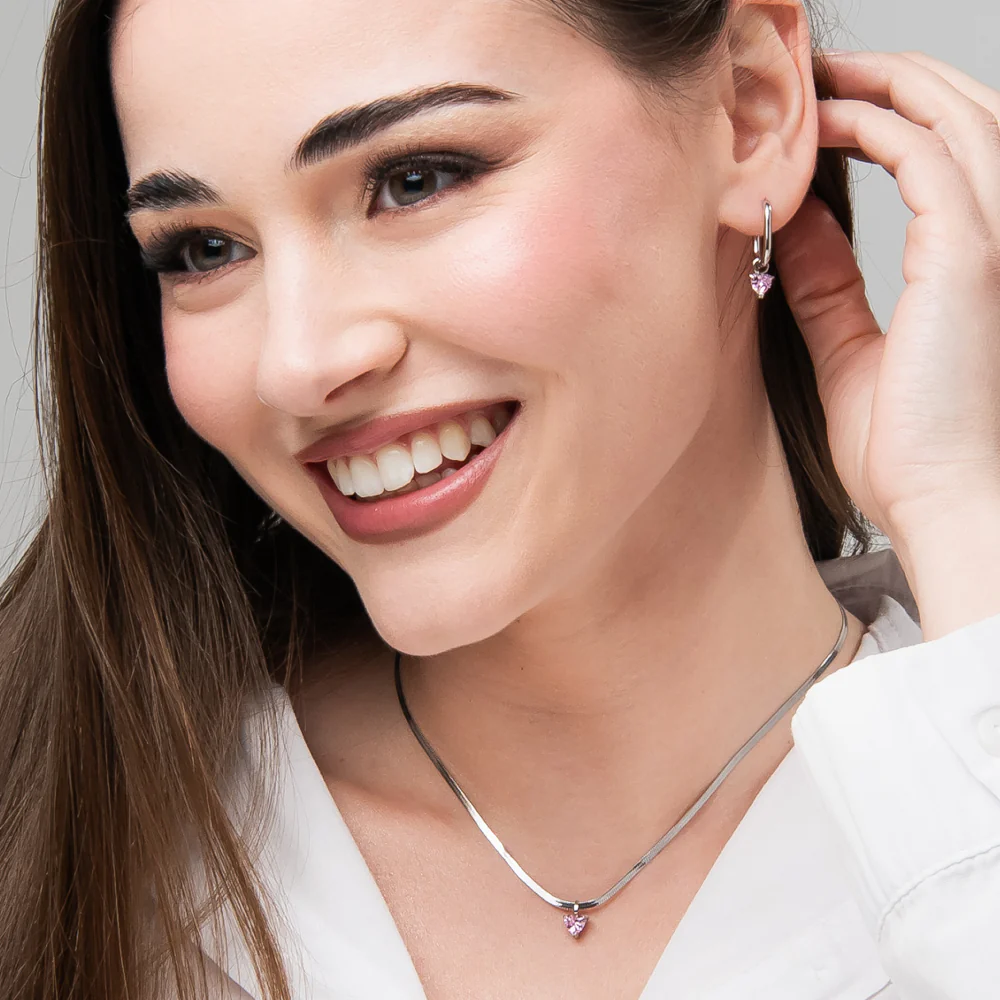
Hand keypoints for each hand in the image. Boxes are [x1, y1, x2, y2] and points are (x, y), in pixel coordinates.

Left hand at [774, 50, 999, 547]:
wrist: (938, 503)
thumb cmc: (906, 446)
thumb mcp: (847, 346)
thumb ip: (826, 280)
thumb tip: (792, 222)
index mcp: (968, 260)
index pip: (943, 156)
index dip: (886, 117)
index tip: (819, 111)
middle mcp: (994, 237)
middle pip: (961, 115)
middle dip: (892, 80)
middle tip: (818, 73)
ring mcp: (991, 239)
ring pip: (954, 115)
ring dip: (886, 85)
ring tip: (819, 80)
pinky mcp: (970, 253)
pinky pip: (926, 155)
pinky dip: (876, 126)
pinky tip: (825, 124)